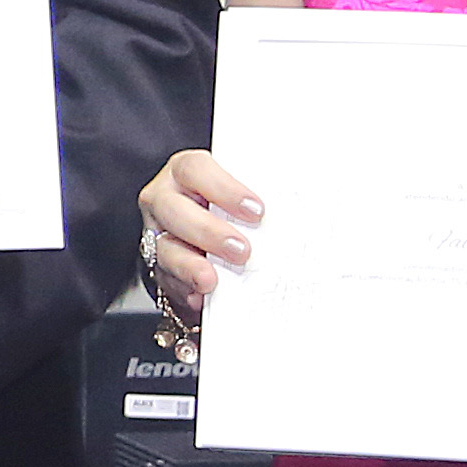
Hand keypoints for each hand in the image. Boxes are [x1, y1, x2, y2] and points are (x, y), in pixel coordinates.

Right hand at [137, 151, 263, 339]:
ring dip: (190, 265)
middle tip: (242, 250)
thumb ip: (267, 193)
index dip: (224, 189)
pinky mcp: (158, 265)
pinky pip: (165, 279)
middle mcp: (165, 198)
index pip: (196, 170)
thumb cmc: (233, 206)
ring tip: (211, 280)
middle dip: (208, 231)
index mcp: (185, 170)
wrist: (214, 227)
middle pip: (174, 209)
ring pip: (164, 248)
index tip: (257, 210)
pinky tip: (199, 296)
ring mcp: (158, 232)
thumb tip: (308, 205)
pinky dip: (183, 289)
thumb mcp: (246, 191)